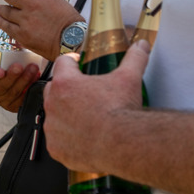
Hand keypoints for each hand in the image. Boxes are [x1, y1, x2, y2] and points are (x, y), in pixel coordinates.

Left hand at [0, 0, 82, 59]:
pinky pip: (5, 25)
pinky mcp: (21, 34)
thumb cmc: (68, 22)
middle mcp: (31, 4)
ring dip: (0, 9)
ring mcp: (25, 20)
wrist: (72, 40)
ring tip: (0, 9)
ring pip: (4, 10)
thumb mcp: (56, 1)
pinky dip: (0, 21)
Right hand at [0, 33, 40, 111]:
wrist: (22, 74)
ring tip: (33, 68)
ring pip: (13, 92)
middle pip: (1, 86)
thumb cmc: (7, 62)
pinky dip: (30, 87)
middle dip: (11, 76)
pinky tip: (35, 78)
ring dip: (24, 80)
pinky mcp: (15, 105)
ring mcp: (4, 99)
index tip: (1, 71)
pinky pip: (22, 98)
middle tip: (20, 66)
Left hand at [43, 40, 149, 172]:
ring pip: (54, 116)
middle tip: (84, 93)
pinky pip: (56, 140)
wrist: (123, 145)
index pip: (62, 63)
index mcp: (65, 83)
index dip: (71, 61)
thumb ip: (134, 58)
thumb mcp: (129, 78)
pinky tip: (82, 138)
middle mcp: (53, 103)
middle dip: (66, 89)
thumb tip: (141, 45)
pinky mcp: (56, 148)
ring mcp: (52, 127)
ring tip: (86, 118)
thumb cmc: (121, 111)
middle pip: (54, 89)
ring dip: (65, 115)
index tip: (77, 63)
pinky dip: (66, 139)